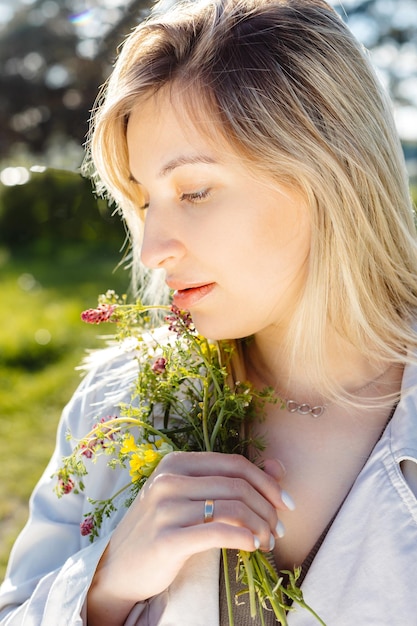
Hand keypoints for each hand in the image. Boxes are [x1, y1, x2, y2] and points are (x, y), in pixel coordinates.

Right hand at [87, 452, 290, 624]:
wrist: (119, 569)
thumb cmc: (161, 529)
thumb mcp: (192, 498)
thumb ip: (231, 481)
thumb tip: (278, 467)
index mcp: (176, 463)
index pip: (234, 464)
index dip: (266, 482)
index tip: (286, 503)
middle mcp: (169, 480)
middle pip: (237, 486)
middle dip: (268, 508)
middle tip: (279, 530)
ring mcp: (165, 508)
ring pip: (233, 509)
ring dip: (260, 527)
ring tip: (267, 542)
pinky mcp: (166, 538)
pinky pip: (219, 532)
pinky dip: (244, 539)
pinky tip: (252, 547)